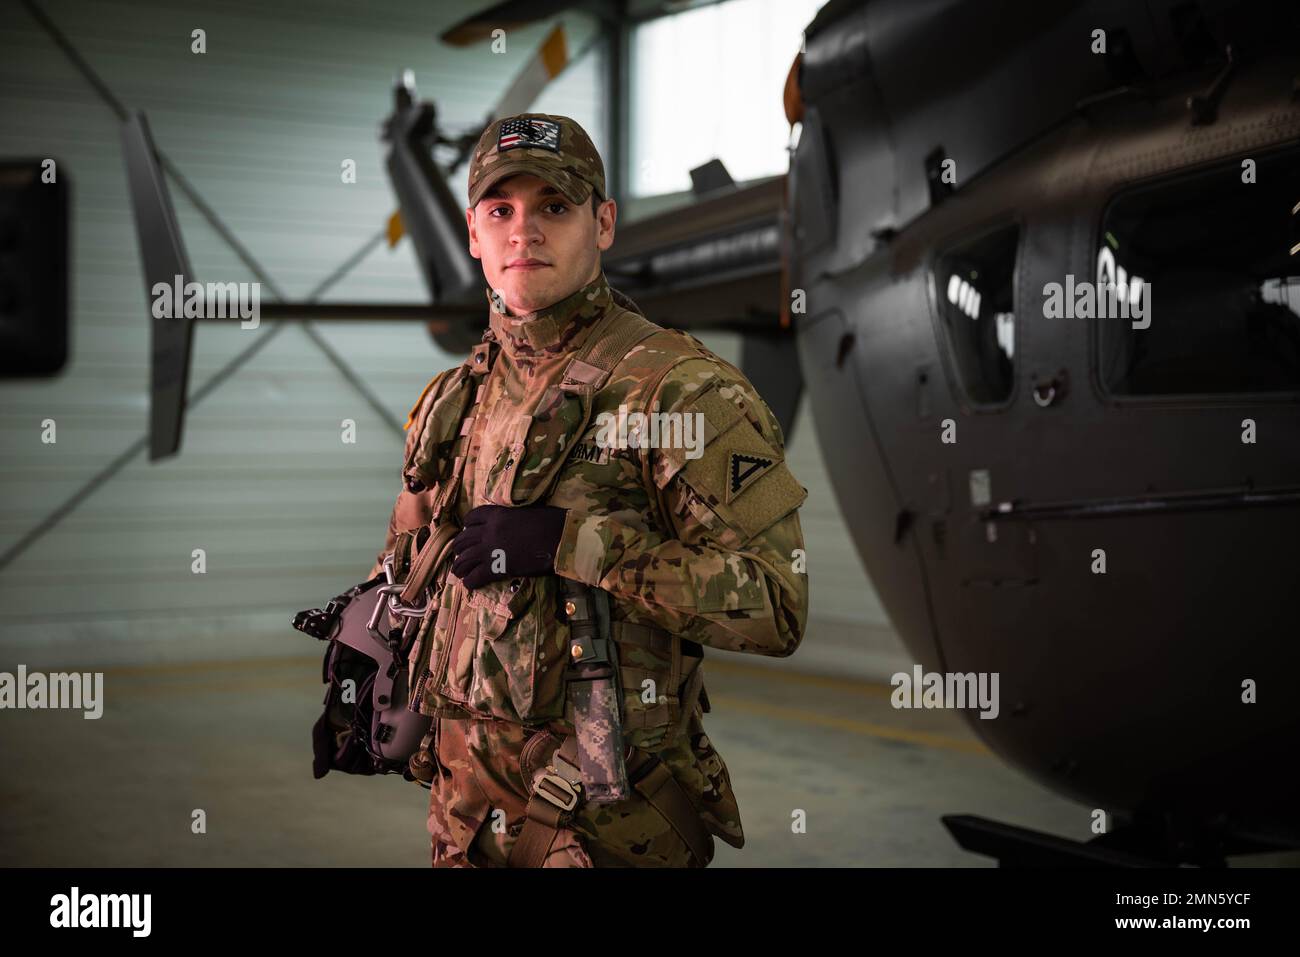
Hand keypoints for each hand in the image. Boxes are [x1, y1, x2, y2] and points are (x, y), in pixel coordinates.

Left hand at [450, 504, 566, 589]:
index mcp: (497, 515)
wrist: (560, 539)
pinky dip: (470, 583)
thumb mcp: (528, 512)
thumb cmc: (551, 522)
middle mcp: (488, 531)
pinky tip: (470, 585)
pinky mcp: (496, 569)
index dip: (468, 526)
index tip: (469, 531)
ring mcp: (490, 550)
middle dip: (459, 549)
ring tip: (459, 573)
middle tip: (462, 555)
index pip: (472, 518)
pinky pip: (475, 577)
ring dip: (459, 567)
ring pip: (463, 559)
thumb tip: (514, 523)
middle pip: (463, 540)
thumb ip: (513, 518)